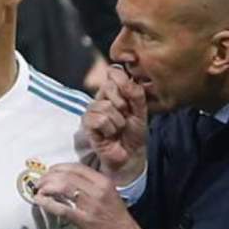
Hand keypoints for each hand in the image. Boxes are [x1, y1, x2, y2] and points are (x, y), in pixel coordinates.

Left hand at [34, 163, 142, 228]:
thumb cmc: (117, 222)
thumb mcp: (109, 196)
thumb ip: (92, 187)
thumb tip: (69, 183)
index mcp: (104, 182)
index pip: (77, 167)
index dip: (59, 167)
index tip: (50, 171)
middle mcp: (98, 190)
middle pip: (67, 175)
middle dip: (49, 177)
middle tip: (40, 182)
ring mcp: (90, 205)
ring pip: (62, 187)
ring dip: (46, 187)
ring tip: (39, 190)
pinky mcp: (84, 220)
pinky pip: (61, 208)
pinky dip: (47, 203)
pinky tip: (40, 201)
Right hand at [82, 65, 146, 185]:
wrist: (130, 155)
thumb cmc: (134, 133)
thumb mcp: (141, 110)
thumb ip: (136, 93)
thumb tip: (121, 78)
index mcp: (114, 91)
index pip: (114, 73)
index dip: (125, 85)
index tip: (132, 102)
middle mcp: (101, 97)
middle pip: (108, 86)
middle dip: (123, 105)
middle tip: (125, 118)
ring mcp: (92, 110)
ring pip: (106, 106)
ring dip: (118, 121)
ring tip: (118, 129)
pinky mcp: (87, 124)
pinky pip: (99, 119)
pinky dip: (110, 129)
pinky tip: (109, 135)